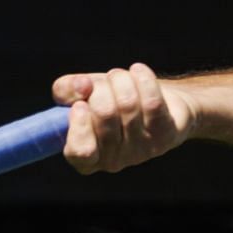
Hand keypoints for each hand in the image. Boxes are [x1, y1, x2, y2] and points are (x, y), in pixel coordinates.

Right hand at [51, 62, 194, 174]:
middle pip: (105, 114)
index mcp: (87, 158)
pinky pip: (152, 102)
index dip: (79, 126)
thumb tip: (81, 86)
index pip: (80, 152)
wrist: (156, 100)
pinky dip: (143, 79)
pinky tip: (138, 71)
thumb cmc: (111, 100)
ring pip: (128, 104)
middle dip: (102, 87)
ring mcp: (142, 151)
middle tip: (106, 81)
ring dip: (122, 79)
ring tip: (122, 77)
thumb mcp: (81, 94)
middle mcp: (114, 161)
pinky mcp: (165, 136)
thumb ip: (66, 90)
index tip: (80, 104)